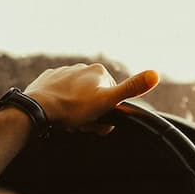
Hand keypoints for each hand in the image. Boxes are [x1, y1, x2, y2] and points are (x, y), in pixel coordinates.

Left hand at [23, 64, 158, 130]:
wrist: (38, 109)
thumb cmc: (73, 108)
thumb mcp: (107, 101)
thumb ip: (132, 88)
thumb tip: (156, 74)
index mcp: (99, 72)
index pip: (112, 97)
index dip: (108, 113)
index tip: (98, 122)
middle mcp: (81, 67)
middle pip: (95, 97)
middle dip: (91, 114)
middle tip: (82, 126)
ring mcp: (63, 72)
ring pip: (77, 97)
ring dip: (76, 111)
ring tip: (69, 122)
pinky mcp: (47, 80)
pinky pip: (59, 95)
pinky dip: (61, 105)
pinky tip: (57, 114)